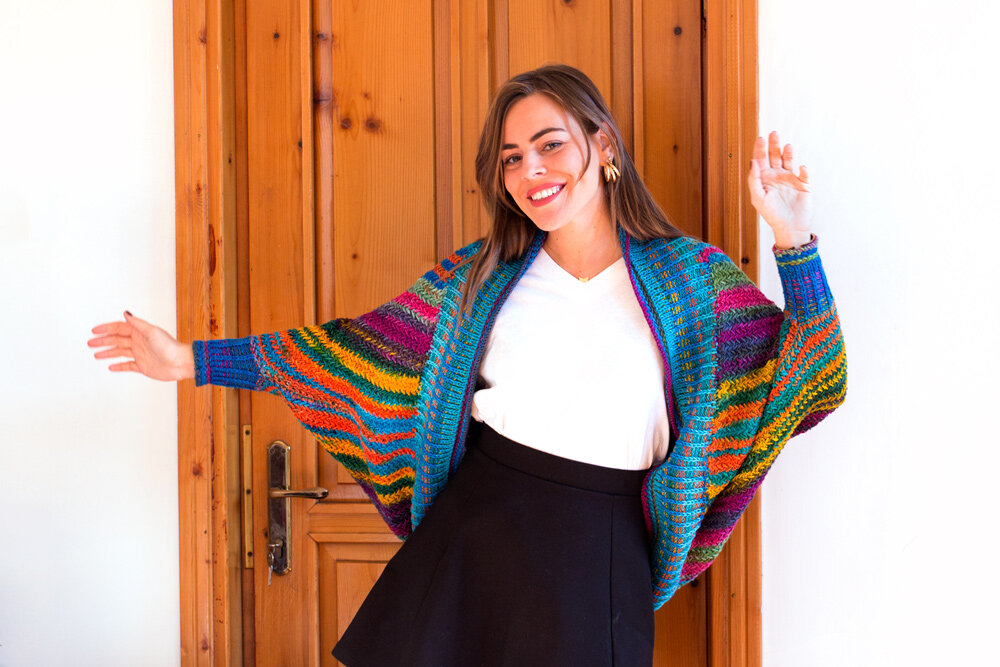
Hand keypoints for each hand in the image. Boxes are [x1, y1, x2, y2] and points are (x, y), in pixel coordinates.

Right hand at [88, 311, 194, 380]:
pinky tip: (111, 366)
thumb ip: (137, 323)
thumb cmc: (170, 346)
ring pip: (119, 352)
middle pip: (116, 340)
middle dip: (103, 341)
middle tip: (90, 342)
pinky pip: (127, 365)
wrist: (180, 363)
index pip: (119, 328)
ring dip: (108, 352)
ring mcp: (140, 354)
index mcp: (140, 333)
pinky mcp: (143, 366)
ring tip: (96, 354)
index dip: (106, 329)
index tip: (94, 330)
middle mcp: (139, 342)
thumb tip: (126, 312)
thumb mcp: (152, 332)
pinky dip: (119, 366)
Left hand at [747, 131, 813, 247]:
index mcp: (764, 178)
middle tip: (773, 133)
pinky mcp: (804, 183)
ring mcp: (790, 178)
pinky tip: (801, 167)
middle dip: (774, 144)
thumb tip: (752, 162)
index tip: (760, 139)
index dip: (760, 148)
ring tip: (787, 146)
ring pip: (789, 160)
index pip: (761, 159)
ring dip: (788, 152)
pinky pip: (804, 173)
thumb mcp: (758, 198)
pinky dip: (803, 170)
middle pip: (774, 155)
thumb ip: (753, 180)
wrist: (789, 227)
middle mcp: (777, 175)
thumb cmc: (771, 214)